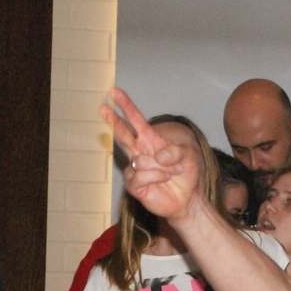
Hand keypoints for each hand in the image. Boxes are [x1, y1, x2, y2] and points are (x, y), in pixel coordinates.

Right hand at [103, 87, 200, 222]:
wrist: (187, 198)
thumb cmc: (185, 174)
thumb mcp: (188, 156)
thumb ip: (176, 150)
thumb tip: (159, 156)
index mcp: (150, 139)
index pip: (135, 119)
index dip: (126, 105)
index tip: (114, 92)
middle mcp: (139, 152)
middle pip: (122, 134)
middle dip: (113, 121)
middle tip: (102, 107)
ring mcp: (134, 169)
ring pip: (139, 161)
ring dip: (161, 167)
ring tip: (172, 172)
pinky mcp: (134, 186)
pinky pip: (140, 176)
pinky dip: (156, 177)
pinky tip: (164, 179)